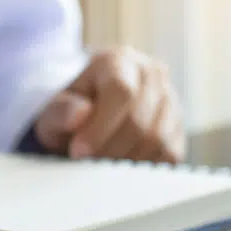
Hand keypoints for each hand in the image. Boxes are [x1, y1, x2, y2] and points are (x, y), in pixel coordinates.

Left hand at [33, 47, 185, 162]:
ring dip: (125, 162)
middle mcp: (151, 75)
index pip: (122, 91)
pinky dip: (142, 168)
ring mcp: (170, 100)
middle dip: (109, 150)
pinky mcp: (178, 128)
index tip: (78, 151)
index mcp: (119, 61)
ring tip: (98, 167)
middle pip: (140, 120)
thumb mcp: (52, 109)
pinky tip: (119, 169)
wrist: (85, 116)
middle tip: (85, 165)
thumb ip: (60, 110)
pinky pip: (169, 155)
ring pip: (157, 140)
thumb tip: (80, 113)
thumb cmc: (68, 111)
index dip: (100, 127)